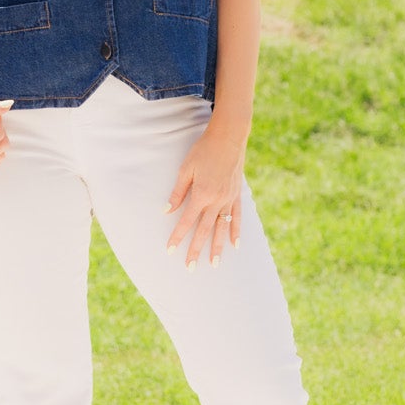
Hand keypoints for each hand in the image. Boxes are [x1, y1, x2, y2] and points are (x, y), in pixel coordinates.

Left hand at [165, 124, 244, 266]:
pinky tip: (236, 245)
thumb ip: (177, 192)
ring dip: (218, 248)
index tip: (170, 250)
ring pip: (222, 229)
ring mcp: (229, 200)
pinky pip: (237, 218)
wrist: (229, 137)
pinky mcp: (237, 196)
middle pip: (204, 231)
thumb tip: (166, 211)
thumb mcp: (186, 169)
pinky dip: (236, 232)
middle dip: (196, 250)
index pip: (186, 222)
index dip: (177, 237)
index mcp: (201, 195)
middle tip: (190, 267)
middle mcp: (216, 201)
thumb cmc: (204, 151)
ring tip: (214, 264)